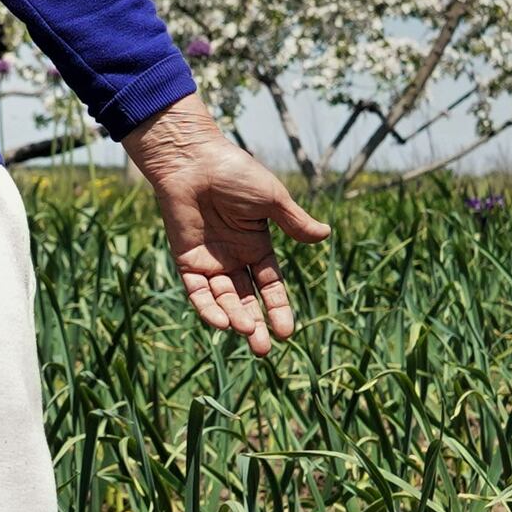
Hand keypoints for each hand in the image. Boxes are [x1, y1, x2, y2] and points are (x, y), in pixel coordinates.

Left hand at [121, 96, 328, 347]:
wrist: (193, 161)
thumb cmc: (235, 173)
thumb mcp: (272, 199)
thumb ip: (294, 222)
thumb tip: (325, 235)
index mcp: (257, 246)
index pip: (270, 286)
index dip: (279, 308)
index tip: (287, 333)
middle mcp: (234, 258)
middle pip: (247, 300)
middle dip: (256, 325)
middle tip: (263, 349)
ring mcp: (210, 261)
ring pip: (224, 300)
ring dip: (234, 319)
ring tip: (246, 333)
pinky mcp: (186, 260)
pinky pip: (197, 292)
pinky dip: (207, 308)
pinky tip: (220, 322)